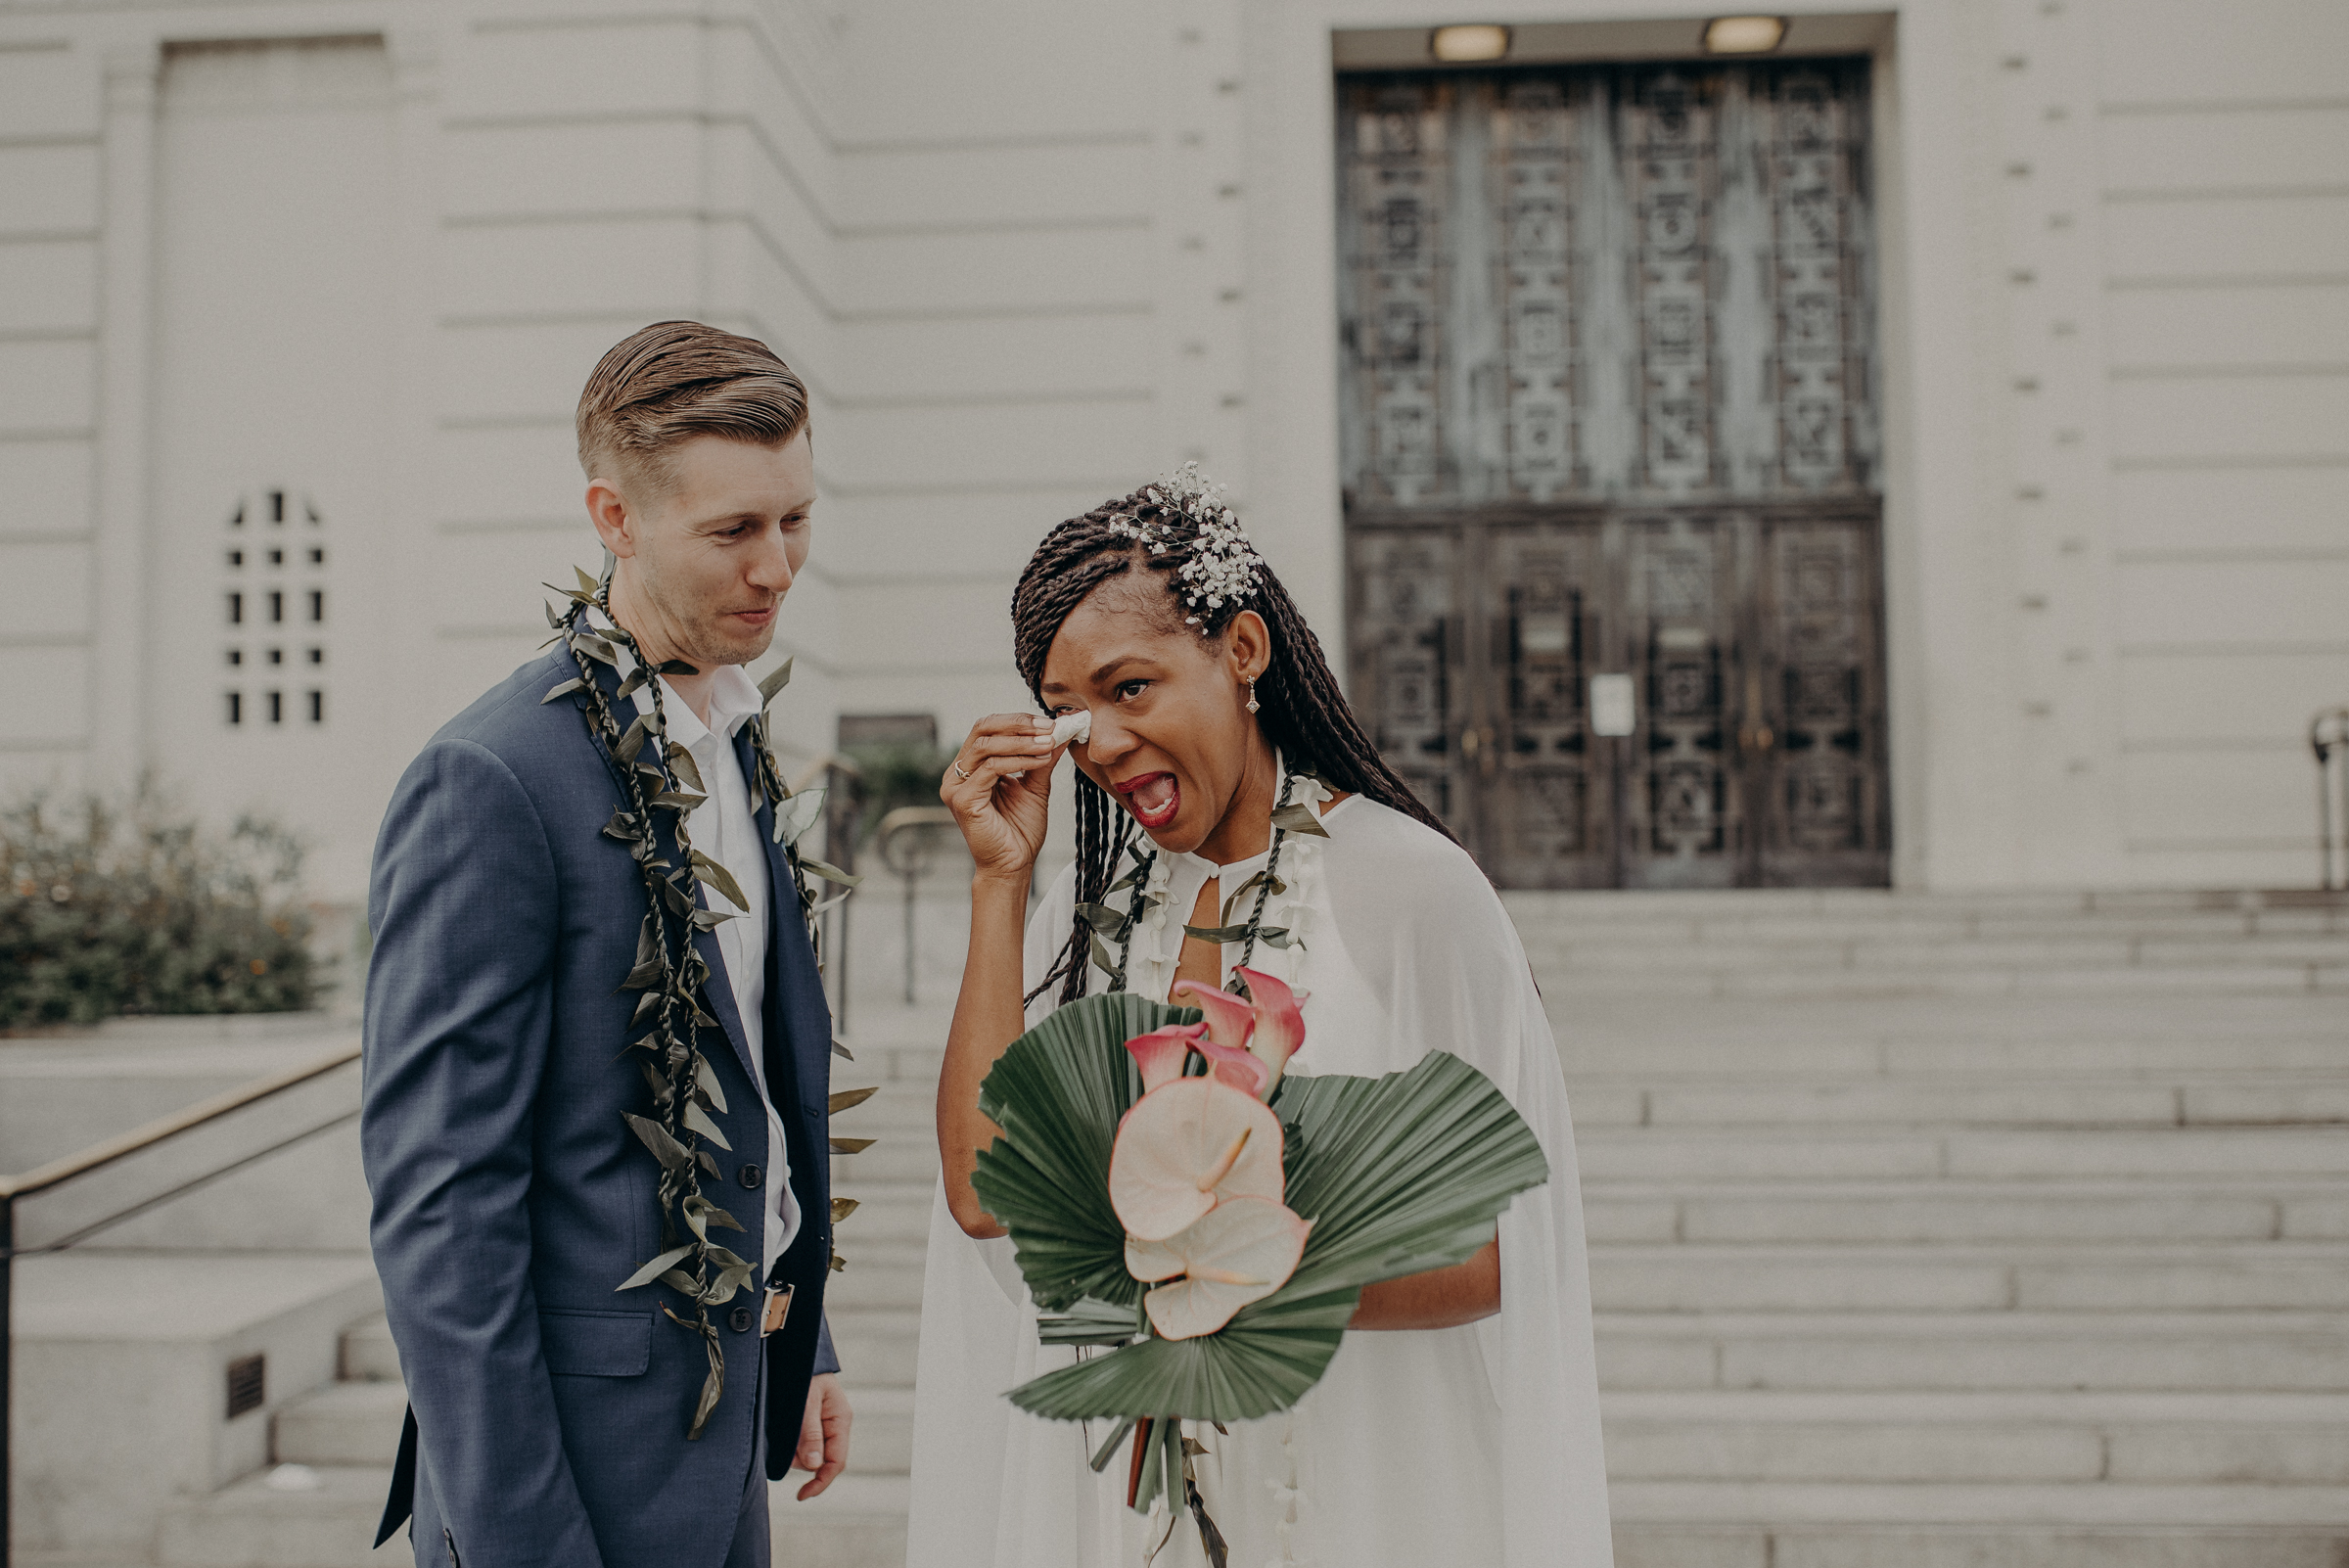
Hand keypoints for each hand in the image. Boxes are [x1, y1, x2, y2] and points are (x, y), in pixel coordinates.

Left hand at [791, 1373, 850, 1498]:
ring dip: (793, 1451)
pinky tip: (782, 1427)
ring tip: (781, 1427)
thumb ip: (810, 1433)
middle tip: (781, 1445)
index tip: (802, 1495)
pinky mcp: (810, 1424)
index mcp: (840, 1419)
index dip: (821, 1482)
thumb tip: (814, 1465)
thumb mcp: (805, 1403)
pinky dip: (790, 1443)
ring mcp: (822, 1425)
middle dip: (800, 1461)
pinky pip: (801, 1444)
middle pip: (821, 1461)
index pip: (836, 1461)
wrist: (794, 1353)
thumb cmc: (802, 1373)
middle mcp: (834, 1425)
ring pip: (809, 1454)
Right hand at [940, 713, 1063, 881]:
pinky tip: (1040, 761)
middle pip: (983, 729)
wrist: (1014, 865)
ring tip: (1048, 744)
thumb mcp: (1035, 786)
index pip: (989, 728)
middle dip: (1019, 725)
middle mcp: (958, 773)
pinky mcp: (962, 800)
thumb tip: (1061, 730)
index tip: (1051, 723)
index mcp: (971, 766)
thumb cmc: (1020, 830)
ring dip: (1022, 742)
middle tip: (1050, 728)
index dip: (1018, 721)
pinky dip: (1018, 761)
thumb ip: (1042, 757)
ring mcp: (956, 786)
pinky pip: (990, 768)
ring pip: (987, 746)